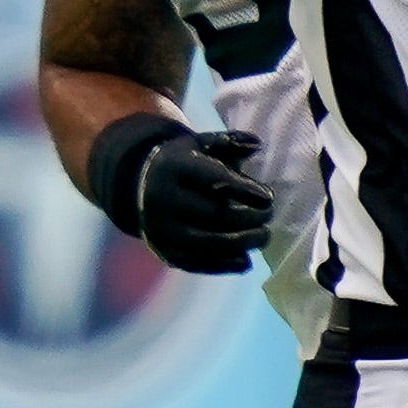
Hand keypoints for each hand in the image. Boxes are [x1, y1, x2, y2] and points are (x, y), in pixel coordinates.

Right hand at [84, 117, 274, 274]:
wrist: (139, 188)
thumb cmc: (183, 165)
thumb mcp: (200, 145)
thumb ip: (229, 142)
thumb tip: (256, 144)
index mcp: (173, 168)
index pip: (214, 180)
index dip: (245, 190)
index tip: (268, 197)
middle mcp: (162, 200)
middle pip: (215, 214)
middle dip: (250, 218)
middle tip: (268, 215)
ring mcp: (161, 230)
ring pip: (209, 243)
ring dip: (244, 243)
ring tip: (264, 236)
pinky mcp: (164, 253)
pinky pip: (199, 265)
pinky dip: (225, 265)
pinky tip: (246, 261)